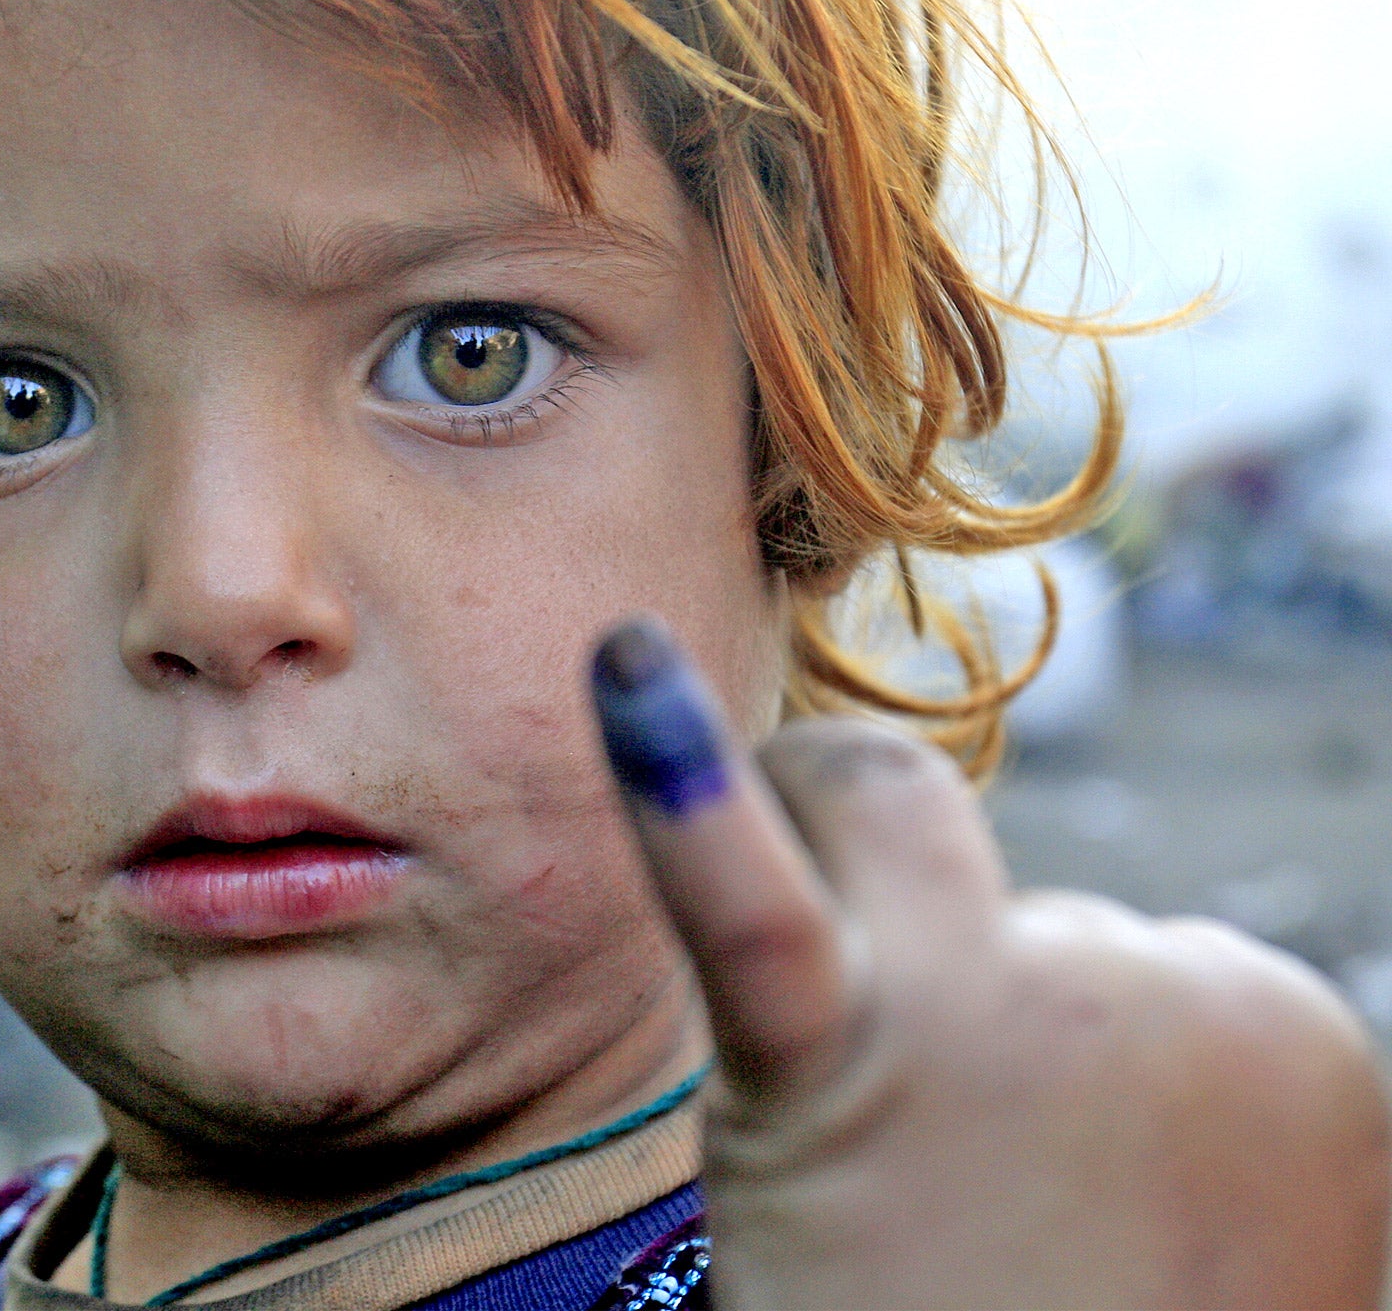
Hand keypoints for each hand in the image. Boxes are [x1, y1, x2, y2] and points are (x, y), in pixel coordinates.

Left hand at [592, 617, 1390, 1310]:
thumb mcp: (1196, 1241)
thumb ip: (1135, 1101)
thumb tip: (1030, 1006)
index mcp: (1293, 1042)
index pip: (1100, 944)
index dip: (1018, 1070)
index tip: (1014, 1206)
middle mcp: (1182, 990)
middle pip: (988, 881)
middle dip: (928, 959)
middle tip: (907, 1162)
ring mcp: (1018, 1011)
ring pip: (880, 813)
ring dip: (822, 872)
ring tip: (817, 1086)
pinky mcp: (847, 1066)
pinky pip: (752, 910)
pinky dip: (682, 790)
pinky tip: (626, 678)